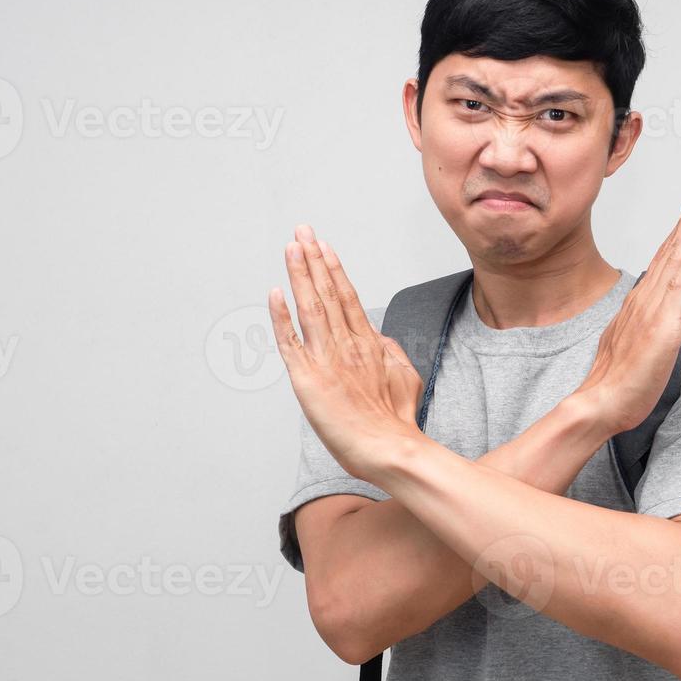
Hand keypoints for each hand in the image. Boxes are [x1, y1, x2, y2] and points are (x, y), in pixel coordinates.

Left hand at [268, 225, 424, 483]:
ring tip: (292, 246)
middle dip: (314, 259)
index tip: (324, 247)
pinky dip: (281, 316)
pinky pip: (290, 341)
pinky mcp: (309, 377)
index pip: (348, 297)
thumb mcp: (405, 378)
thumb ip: (392, 352)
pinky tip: (275, 292)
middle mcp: (348, 344)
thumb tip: (380, 336)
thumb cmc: (396, 423)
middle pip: (329, 293)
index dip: (334, 270)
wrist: (390, 449)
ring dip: (301, 274)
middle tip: (302, 230)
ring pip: (311, 306)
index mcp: (369, 344)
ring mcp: (328, 358)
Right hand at [574, 184, 680, 434]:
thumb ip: (645, 325)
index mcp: (640, 302)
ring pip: (678, 259)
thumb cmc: (618, 382)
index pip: (664, 258)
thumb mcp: (634, 344)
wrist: (601, 401)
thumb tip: (658, 316)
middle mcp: (645, 298)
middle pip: (672, 249)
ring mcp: (653, 309)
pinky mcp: (662, 325)